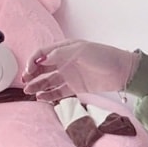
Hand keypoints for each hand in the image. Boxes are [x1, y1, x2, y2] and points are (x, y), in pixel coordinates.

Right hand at [20, 39, 136, 101]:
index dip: (33, 60)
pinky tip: (41, 98)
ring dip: (37, 85)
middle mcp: (64, 61)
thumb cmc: (104, 56)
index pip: (42, 53)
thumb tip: (41, 59)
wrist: (122, 71)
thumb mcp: (81, 50)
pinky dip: (49, 95)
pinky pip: (58, 91)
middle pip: (42, 68)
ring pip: (48, 81)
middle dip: (32, 74)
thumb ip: (60, 54)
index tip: (29, 69)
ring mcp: (69, 75)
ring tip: (28, 91)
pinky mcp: (76, 87)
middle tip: (25, 81)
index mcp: (64, 49)